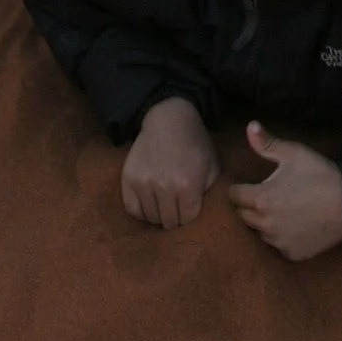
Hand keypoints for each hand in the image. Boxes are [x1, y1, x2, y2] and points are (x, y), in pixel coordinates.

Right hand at [121, 96, 220, 228]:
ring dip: (158, 214)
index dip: (190, 214)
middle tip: (176, 207)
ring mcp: (144, 183)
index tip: (189, 207)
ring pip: (151, 218)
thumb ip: (210, 191)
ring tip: (163, 204)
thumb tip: (200, 212)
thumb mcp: (212, 165)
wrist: (168, 118)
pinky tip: (148, 204)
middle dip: (175, 217)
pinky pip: (132, 209)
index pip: (187, 219)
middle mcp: (165, 187)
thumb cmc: (194, 141)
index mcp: (188, 185)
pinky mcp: (129, 178)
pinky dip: (141, 211)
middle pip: (169, 222)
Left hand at [227, 121, 341, 261]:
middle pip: (243, 216)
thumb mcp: (294, 153)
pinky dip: (280, 237)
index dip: (237, 188)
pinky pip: (278, 246)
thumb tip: (250, 125)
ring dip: (262, 223)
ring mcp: (279, 242)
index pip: (235, 196)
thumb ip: (267, 143)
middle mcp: (265, 225)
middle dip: (247, 206)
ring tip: (275, 211)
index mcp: (261, 199)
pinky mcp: (293, 254)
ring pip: (259, 233)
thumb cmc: (319, 175)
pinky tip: (290, 226)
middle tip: (260, 195)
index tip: (243, 184)